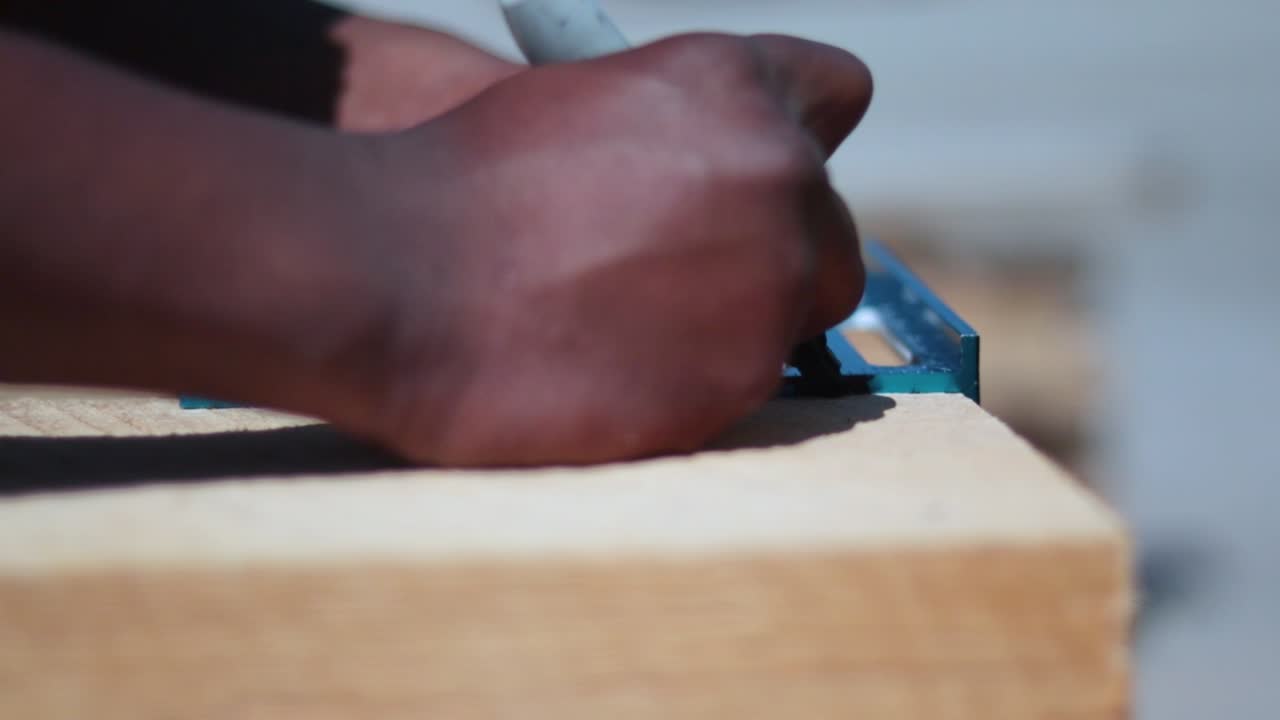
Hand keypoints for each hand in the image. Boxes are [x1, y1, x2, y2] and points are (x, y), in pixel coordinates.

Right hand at [335, 34, 871, 465]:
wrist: (398, 279)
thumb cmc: (469, 182)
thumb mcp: (591, 104)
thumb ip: (693, 129)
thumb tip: (730, 168)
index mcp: (740, 87)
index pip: (837, 93)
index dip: (798, 132)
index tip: (762, 172)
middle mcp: (779, 177)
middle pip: (834, 232)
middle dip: (779, 251)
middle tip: (693, 274)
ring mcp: (769, 286)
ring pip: (799, 314)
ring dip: (741, 321)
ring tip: (635, 324)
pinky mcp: (741, 380)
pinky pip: (750, 381)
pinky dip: (700, 379)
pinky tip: (620, 366)